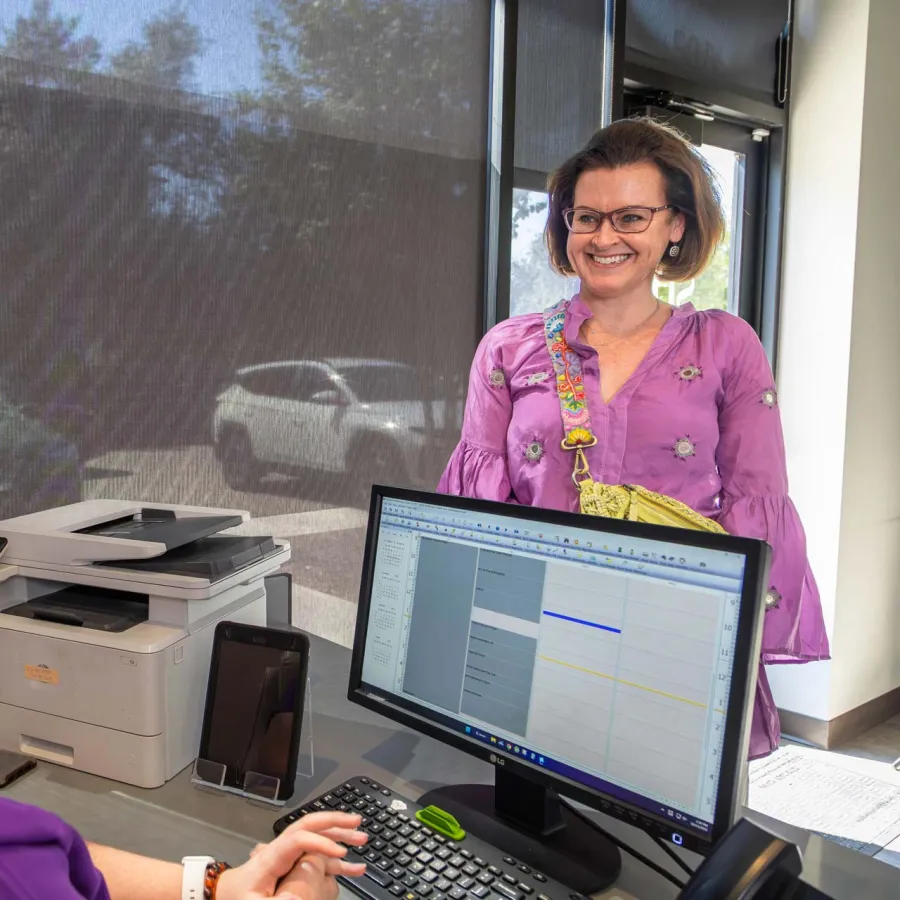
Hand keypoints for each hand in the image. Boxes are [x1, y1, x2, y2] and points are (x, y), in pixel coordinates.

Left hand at [216, 812, 367, 899]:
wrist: (220, 897)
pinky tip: (355, 866)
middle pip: (310, 826)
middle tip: (358, 825)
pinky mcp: (291, 869)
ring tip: (362, 839)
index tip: (341, 853)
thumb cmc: (235, 899)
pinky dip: (337, 862)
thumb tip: (310, 879)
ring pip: (317, 840)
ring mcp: (287, 857)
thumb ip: (283, 893)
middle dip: (335, 823)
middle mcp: (281, 850)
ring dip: (340, 837)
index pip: (299, 837)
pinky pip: (317, 860)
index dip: (321, 842)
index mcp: (271, 856)